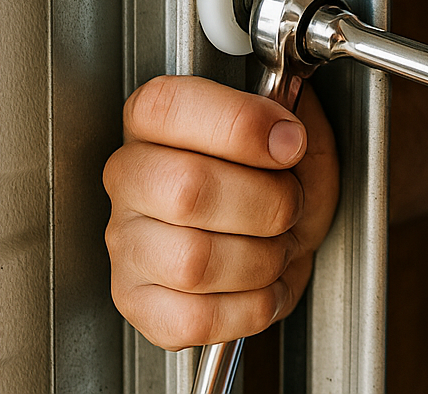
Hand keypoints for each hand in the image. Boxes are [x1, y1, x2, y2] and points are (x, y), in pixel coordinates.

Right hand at [103, 75, 339, 349]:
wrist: (284, 232)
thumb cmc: (281, 177)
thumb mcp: (300, 129)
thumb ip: (293, 116)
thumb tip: (284, 134)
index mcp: (157, 120)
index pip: (169, 108)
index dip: (240, 125)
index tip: (289, 143)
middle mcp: (130, 178)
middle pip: (187, 190)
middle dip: (268, 203)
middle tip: (291, 205)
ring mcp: (127, 243)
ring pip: (193, 262)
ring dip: (262, 259)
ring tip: (275, 246)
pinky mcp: (136, 302)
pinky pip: (195, 318)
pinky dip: (250, 306)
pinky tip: (258, 283)